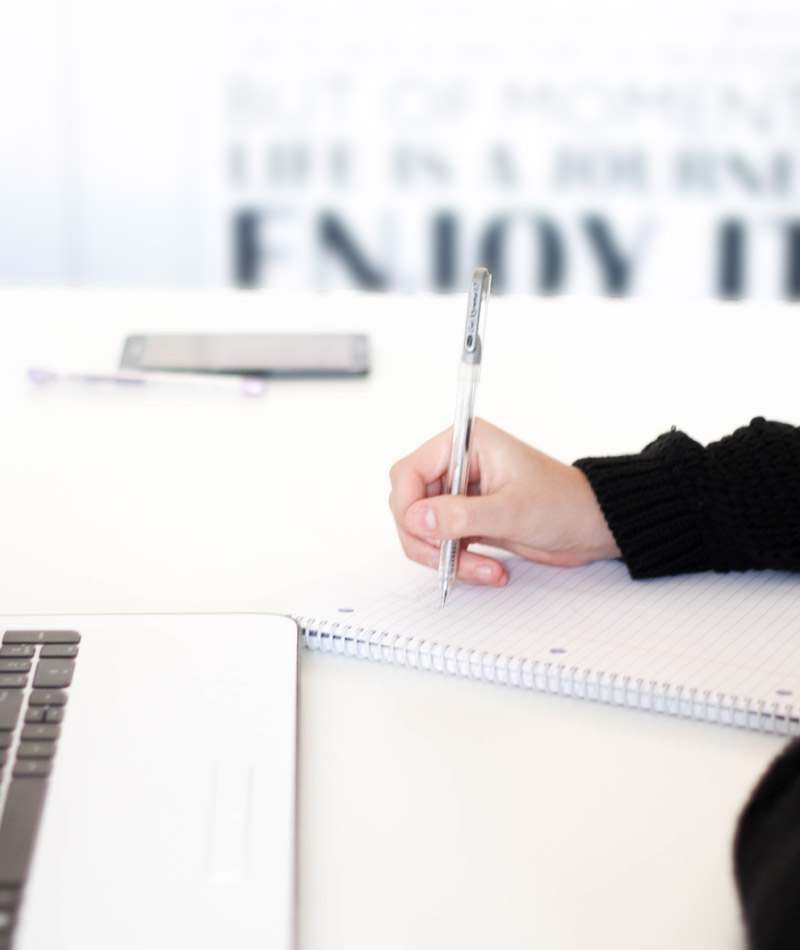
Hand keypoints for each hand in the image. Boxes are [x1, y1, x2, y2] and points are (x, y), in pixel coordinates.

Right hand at [388, 419, 620, 586]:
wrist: (591, 527)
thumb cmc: (563, 504)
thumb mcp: (512, 511)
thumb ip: (461, 515)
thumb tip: (416, 517)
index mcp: (465, 443)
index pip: (408, 471)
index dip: (408, 505)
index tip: (422, 532)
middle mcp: (457, 464)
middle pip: (409, 504)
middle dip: (428, 539)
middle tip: (450, 561)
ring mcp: (460, 493)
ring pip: (423, 529)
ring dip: (446, 557)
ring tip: (484, 571)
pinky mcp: (466, 519)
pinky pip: (442, 544)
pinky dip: (458, 563)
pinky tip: (490, 570)